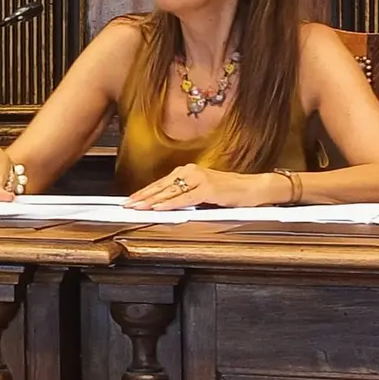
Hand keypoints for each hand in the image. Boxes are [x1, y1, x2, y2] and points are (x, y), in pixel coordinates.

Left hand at [124, 163, 275, 209]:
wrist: (253, 188)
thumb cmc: (229, 192)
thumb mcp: (202, 193)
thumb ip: (185, 196)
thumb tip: (165, 206)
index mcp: (187, 172)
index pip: (160, 184)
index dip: (144, 192)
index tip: (129, 200)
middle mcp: (191, 172)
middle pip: (161, 187)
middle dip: (142, 197)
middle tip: (126, 205)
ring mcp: (199, 179)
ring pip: (169, 192)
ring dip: (151, 201)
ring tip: (137, 207)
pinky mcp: (208, 189)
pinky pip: (184, 198)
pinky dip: (170, 203)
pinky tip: (158, 208)